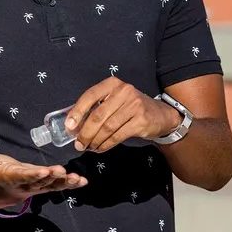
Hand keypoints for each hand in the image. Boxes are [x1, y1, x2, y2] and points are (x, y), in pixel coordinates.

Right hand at [0, 153, 86, 206]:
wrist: (4, 188)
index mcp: (14, 177)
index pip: (24, 176)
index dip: (34, 175)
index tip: (44, 171)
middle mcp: (28, 185)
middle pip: (41, 182)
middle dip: (52, 177)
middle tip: (62, 171)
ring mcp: (39, 187)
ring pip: (53, 185)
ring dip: (66, 182)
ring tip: (77, 178)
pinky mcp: (47, 186)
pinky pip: (60, 186)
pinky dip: (72, 184)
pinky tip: (83, 181)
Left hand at [66, 77, 181, 152]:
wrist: (162, 115)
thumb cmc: (131, 107)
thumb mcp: (115, 100)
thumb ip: (97, 107)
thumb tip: (73, 124)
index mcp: (112, 84)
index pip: (90, 96)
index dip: (77, 111)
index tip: (69, 126)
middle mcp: (123, 91)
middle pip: (97, 115)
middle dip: (85, 132)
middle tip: (78, 144)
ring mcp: (134, 105)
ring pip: (107, 127)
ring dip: (95, 140)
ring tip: (88, 147)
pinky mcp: (141, 121)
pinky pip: (117, 135)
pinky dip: (106, 144)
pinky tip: (100, 148)